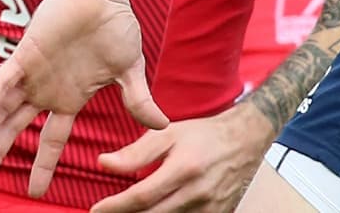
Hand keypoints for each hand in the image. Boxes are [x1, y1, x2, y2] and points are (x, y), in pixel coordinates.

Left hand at [0, 0, 168, 197]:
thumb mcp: (131, 70)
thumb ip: (138, 99)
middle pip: (17, 127)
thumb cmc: (116, 27)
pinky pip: (4, 79)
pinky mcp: (26, 53)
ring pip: (3, 107)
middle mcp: (46, 90)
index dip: (43, 165)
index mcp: (69, 99)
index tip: (34, 192)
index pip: (52, 140)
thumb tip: (161, 125)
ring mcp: (33, 73)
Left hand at [90, 102, 277, 212]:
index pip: (141, 196)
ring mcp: (209, 208)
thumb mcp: (168, 134)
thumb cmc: (202, 135)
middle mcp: (197, 193)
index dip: (115, 207)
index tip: (96, 210)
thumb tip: (103, 163)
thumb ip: (135, 152)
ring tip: (128, 211)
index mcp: (183, 169)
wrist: (244, 141)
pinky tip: (153, 210)